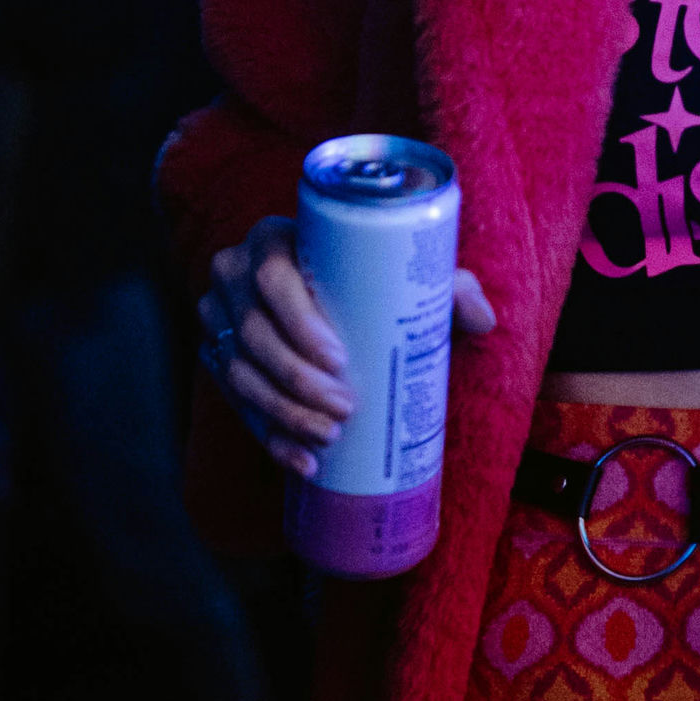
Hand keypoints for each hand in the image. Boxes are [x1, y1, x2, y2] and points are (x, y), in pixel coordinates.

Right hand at [199, 214, 496, 477]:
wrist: (324, 289)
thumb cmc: (368, 273)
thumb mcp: (404, 271)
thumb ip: (448, 286)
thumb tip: (484, 319)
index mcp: (272, 239)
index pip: (273, 277)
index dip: (299, 322)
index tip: (340, 360)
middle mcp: (233, 273)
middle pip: (253, 333)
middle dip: (296, 380)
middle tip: (346, 409)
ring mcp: (218, 318)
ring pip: (239, 373)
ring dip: (282, 413)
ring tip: (329, 436)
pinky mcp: (215, 356)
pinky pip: (232, 401)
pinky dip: (267, 435)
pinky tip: (301, 461)